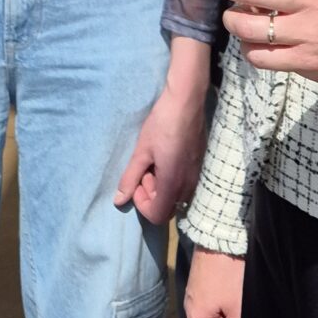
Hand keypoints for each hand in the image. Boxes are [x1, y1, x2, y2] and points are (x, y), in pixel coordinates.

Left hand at [114, 79, 207, 227]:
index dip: (142, 205)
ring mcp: (197, 175)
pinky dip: (172, 178)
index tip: (137, 183)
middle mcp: (188, 184)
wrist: (187, 102)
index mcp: (172, 183)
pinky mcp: (200, 165)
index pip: (158, 216)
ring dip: (161, 186)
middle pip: (168, 208)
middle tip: (144, 171)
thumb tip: (118, 201)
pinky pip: (184, 184)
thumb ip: (129, 178)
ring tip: (154, 161)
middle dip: (151, 195)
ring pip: (176, 196)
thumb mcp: (141, 151)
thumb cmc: (161, 124)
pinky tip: (165, 156)